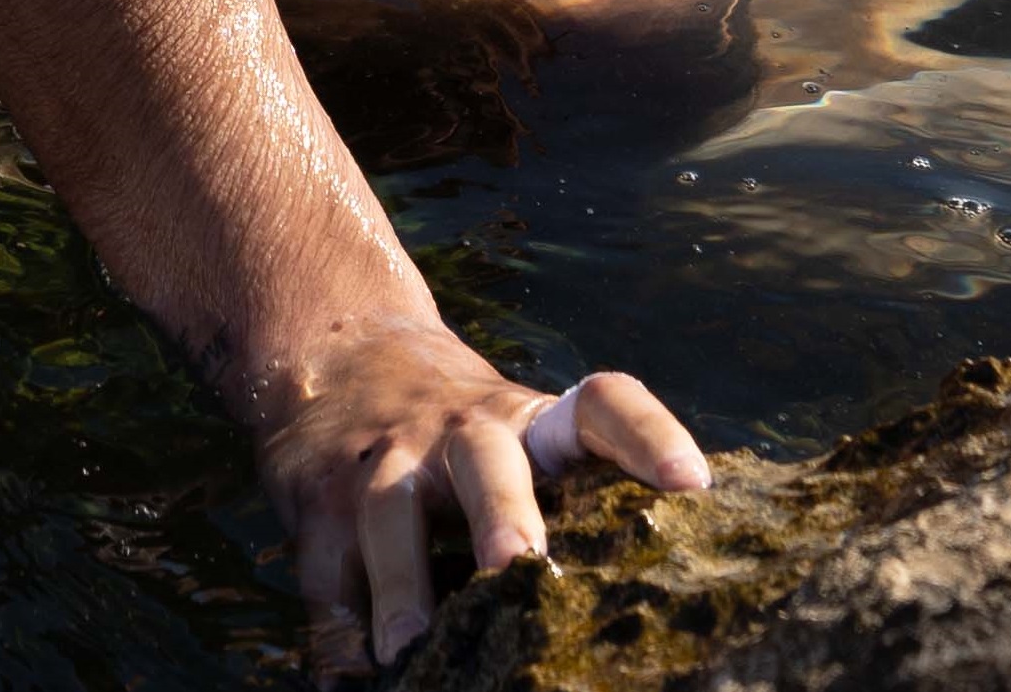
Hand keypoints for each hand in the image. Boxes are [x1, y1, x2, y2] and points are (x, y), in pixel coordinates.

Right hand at [249, 313, 706, 677]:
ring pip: (390, 514)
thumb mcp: (520, 437)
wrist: (339, 351)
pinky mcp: (318, 499)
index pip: (601, 405)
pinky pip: (326, 572)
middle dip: (503, 512)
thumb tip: (660, 609)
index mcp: (529, 422)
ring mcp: (386, 463)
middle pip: (487, 461)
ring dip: (401, 583)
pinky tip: (350, 677)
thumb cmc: (463, 434)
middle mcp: (460, 431)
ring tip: (411, 645)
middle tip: (521, 565)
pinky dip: (336, 631)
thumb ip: (571, 498)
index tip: (692, 480)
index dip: (647, 434)